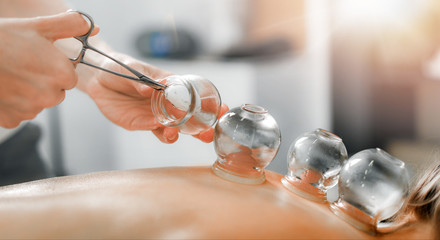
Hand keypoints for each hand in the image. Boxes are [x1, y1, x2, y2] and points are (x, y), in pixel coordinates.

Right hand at [0, 11, 97, 127]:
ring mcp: (31, 110)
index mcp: (62, 75)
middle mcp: (50, 96)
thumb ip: (71, 25)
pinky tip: (3, 89)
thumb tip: (94, 27)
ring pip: (38, 103)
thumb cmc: (3, 39)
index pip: (69, 78)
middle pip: (55, 92)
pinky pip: (20, 114)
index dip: (54, 68)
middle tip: (22, 66)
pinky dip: (12, 105)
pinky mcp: (12, 120)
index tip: (38, 60)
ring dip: (28, 94)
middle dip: (43, 82)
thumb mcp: (39, 26)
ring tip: (10, 76)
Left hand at [84, 53, 227, 142]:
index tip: (223, 109)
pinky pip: (153, 130)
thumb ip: (144, 79)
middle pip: (188, 119)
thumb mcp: (134, 68)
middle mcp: (166, 103)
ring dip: (178, 133)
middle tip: (207, 134)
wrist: (98, 78)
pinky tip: (161, 129)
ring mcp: (154, 115)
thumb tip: (152, 88)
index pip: (195, 97)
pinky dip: (159, 131)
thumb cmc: (121, 67)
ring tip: (175, 133)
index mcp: (171, 87)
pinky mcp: (140, 124)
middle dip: (200, 128)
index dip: (209, 104)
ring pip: (173, 128)